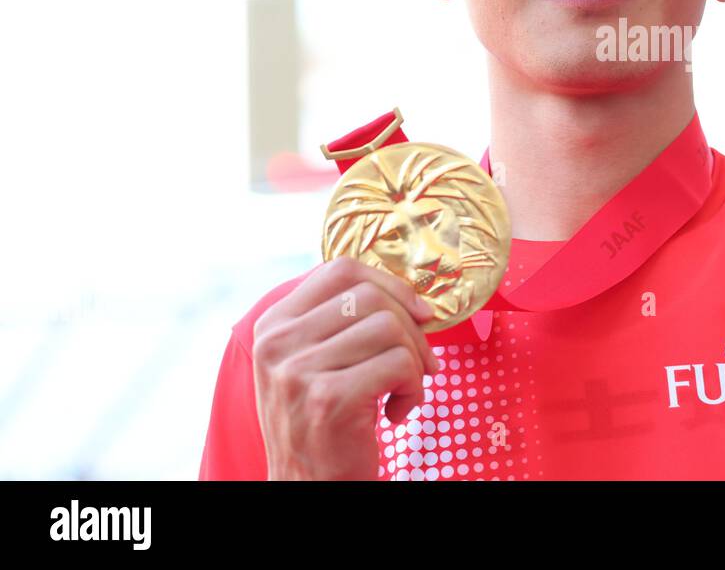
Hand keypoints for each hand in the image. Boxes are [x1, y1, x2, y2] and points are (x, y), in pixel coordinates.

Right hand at [251, 256, 442, 480]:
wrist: (307, 487)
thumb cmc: (323, 421)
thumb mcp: (314, 361)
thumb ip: (344, 320)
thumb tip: (414, 297)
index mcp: (274, 324)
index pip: (341, 269)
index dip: (389, 283)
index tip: (415, 312)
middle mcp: (277, 342)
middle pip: (371, 297)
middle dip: (411, 328)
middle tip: (418, 364)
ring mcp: (299, 370)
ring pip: (390, 327)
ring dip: (415, 361)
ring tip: (403, 390)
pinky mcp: (329, 399)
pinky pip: (400, 364)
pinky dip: (414, 389)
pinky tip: (396, 412)